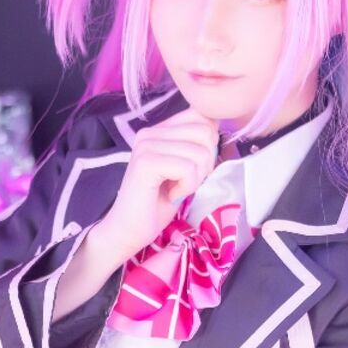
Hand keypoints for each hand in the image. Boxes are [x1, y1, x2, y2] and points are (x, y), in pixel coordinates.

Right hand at [96, 106, 220, 264]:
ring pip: (200, 152)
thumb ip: (196, 145)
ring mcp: (146, 146)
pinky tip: (171, 195)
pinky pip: (188, 168)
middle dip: (206, 163)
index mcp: (159, 129)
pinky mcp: (146, 163)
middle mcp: (150, 132)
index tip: (192, 168)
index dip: (210, 144)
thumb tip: (218, 128)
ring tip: (175, 189)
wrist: (129, 231)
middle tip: (185, 181)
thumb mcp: (184, 168)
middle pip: (206, 132)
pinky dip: (186, 187)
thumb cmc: (157, 203)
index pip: (203, 116)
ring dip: (195, 179)